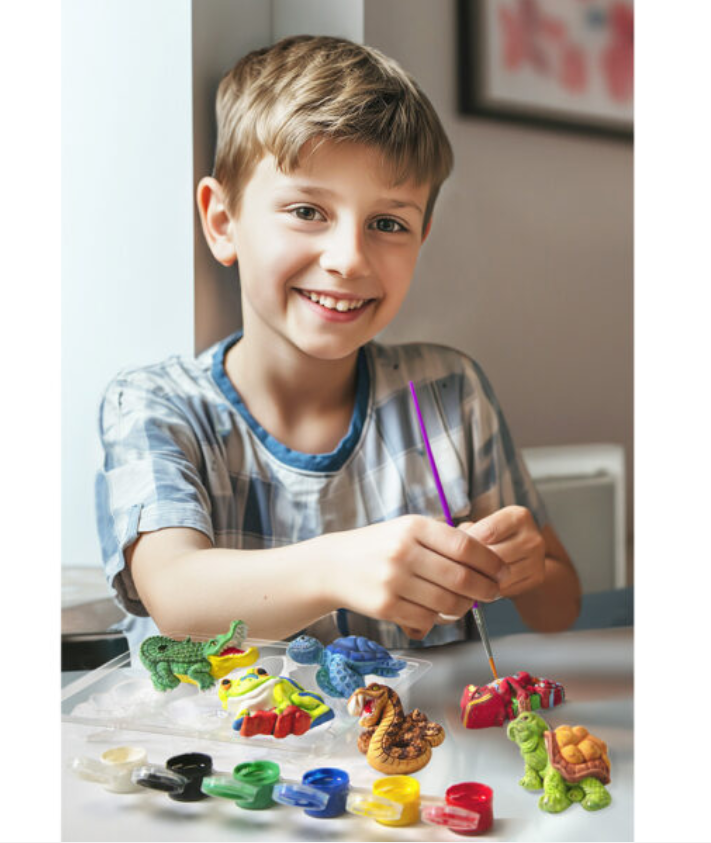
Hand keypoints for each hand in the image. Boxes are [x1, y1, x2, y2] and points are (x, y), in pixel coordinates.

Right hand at [322, 515, 502, 639]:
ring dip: (465, 607)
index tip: (501, 571)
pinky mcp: (385, 606)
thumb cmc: (380, 547)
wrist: (333, 566)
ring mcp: (393, 580)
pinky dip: (439, 618)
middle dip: (486, 589)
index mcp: (414, 527)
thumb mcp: (407, 530)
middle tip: (493, 592)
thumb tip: (488, 561)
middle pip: (461, 578)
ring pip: (447, 603)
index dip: (490, 562)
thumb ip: (443, 540)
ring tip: (467, 602)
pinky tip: (439, 610)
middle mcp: (403, 552)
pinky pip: (427, 618)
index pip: (465, 546)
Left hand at [459, 506, 545, 597]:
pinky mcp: (537, 578)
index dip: (467, 543)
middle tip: (457, 567)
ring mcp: (538, 559)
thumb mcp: (483, 525)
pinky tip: (482, 583)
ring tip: (468, 575)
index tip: (454, 548)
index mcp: (519, 516)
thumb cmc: (494, 536)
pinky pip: (507, 589)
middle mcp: (533, 537)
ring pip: (500, 575)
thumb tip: (452, 544)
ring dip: (480, 578)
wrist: (522, 552)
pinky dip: (491, 589)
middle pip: (494, 556)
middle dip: (472, 563)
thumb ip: (468, 531)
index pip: (488, 532)